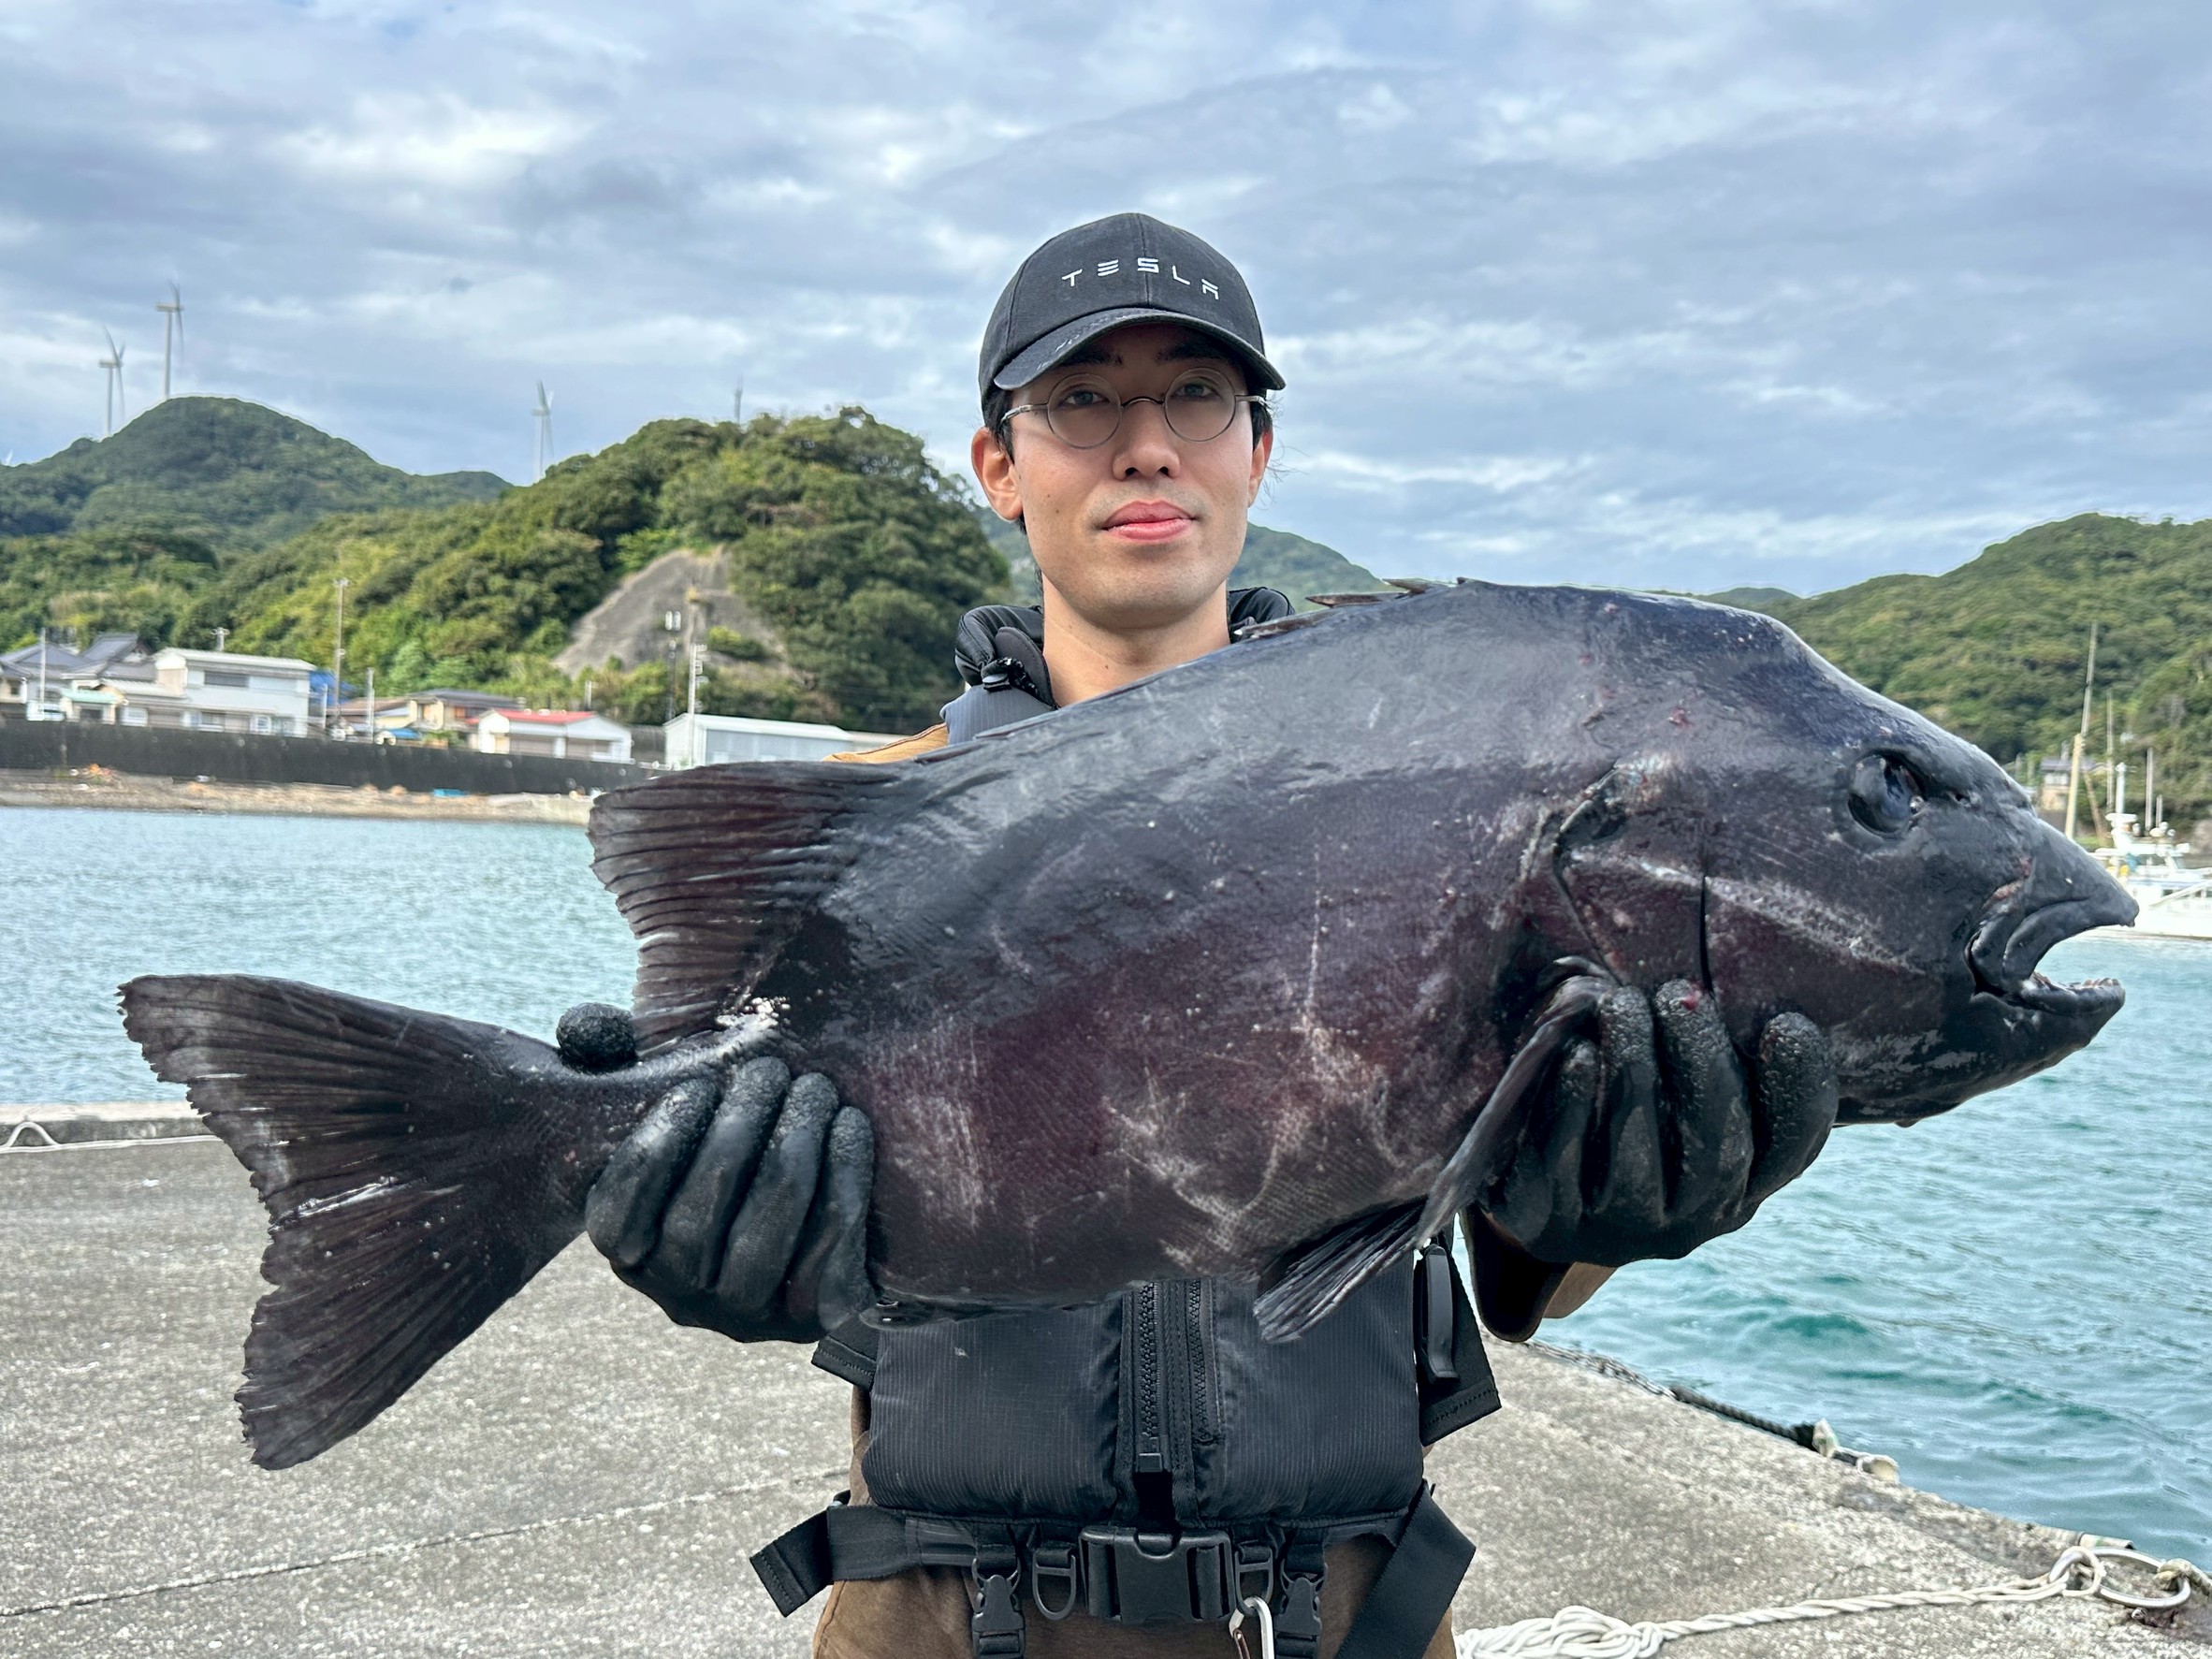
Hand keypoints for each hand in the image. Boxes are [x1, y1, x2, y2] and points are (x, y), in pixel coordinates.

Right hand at [569, 1006, 875, 1343]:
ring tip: (815, 1088)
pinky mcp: (815, 1323)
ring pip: (762, 1241)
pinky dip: (842, 1183)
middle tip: (771, 1070)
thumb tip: (584, 1022)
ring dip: (792, 1151)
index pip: (618, 1212)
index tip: (700, 1086)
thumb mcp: (678, 1112)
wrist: (830, 1224)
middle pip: (694, 1225)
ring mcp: (748, 1319)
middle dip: (736, 1134)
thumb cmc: (735, 1146)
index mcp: (630, 1253)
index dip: (658, 1146)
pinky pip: (828, 1257)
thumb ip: (621, 1068)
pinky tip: (851, 1125)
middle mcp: (680, 1300)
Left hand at [1468, 981, 1837, 1338]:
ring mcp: (1622, 1226)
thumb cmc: (1628, 1121)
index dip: (1799, 1093)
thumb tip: (1728, 986)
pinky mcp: (1553, 1219)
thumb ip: (1713, 1061)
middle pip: (1716, 1150)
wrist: (1539, 1196)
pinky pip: (1563, 1163)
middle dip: (1702, 1063)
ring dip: (1634, 1070)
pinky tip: (1574, 1052)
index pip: (1790, 1150)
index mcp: (1740, 1187)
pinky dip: (1570, 1104)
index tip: (1786, 1022)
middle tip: (1680, 994)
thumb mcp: (1681, 1098)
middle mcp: (1690, 1219)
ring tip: (1624, 1004)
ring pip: (1638, 1155)